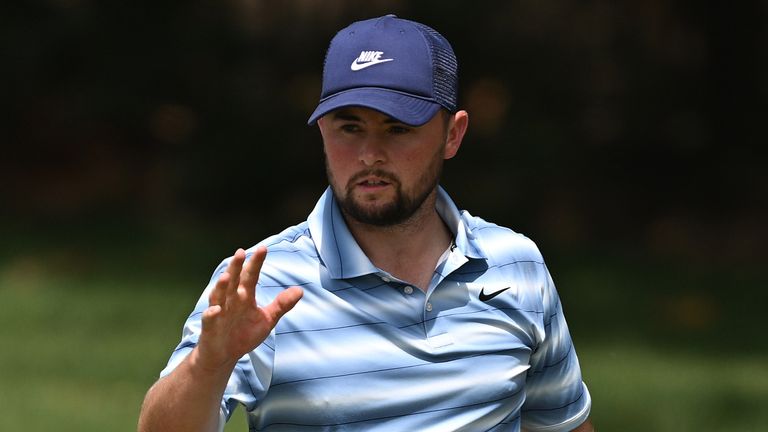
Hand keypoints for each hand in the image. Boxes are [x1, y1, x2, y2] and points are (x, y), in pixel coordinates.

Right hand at [195, 246, 303, 370]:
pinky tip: (216, 310)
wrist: (225, 355)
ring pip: (219, 296)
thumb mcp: (267, 319)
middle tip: (240, 252)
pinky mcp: (211, 328)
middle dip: (236, 267)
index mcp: (245, 296)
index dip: (256, 263)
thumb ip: (281, 304)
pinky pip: (209, 319)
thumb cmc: (244, 334)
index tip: (263, 249)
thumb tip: (300, 290)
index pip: (251, 276)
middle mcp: (231, 300)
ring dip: (221, 286)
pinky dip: (212, 314)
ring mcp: (220, 312)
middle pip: (233, 280)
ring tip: (226, 276)